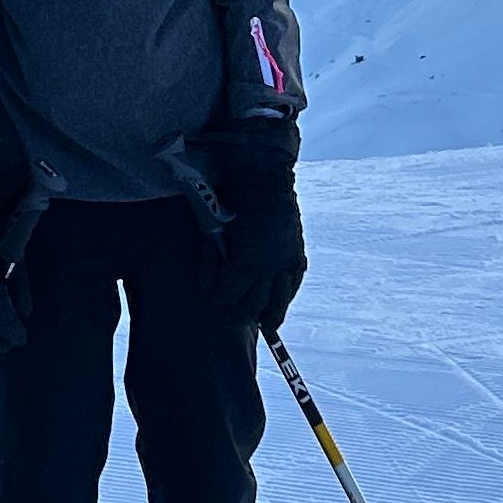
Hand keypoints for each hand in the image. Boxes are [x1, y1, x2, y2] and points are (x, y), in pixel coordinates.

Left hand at [210, 159, 305, 328]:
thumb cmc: (232, 199)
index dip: (222, 300)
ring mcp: (287, 260)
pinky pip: (294, 282)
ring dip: (271, 314)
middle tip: (233, 320)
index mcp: (248, 260)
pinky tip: (281, 301)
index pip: (232, 293)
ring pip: (279, 299)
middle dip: (242, 314)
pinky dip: (287, 295)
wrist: (263, 176)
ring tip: (265, 325)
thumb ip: (210, 261)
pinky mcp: (297, 253)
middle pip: (256, 304)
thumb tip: (206, 288)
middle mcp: (271, 265)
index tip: (216, 302)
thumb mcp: (213, 230)